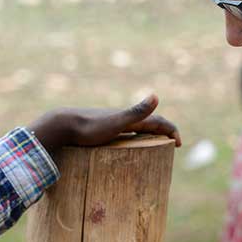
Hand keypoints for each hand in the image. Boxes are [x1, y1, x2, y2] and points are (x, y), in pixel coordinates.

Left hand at [29, 94, 181, 158]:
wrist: (63, 124)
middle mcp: (123, 118)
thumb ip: (136, 112)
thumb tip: (156, 96)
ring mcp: (113, 123)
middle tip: (171, 143)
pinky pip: (125, 132)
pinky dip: (135, 137)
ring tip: (154, 145)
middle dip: (163, 131)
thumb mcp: (116, 122)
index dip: (171, 130)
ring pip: (137, 127)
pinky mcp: (103, 129)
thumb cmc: (90, 127)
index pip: (158, 122)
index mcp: (130, 118)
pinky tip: (128, 145)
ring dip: (149, 133)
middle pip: (149, 123)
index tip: (178, 144)